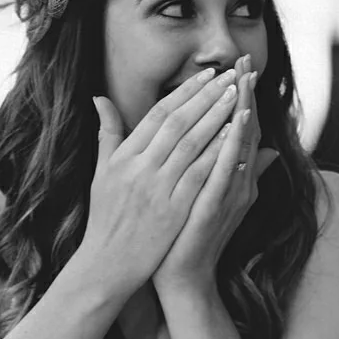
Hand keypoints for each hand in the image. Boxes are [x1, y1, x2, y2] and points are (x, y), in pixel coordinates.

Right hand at [81, 68, 236, 292]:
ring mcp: (157, 188)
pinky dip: (216, 153)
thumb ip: (107, 134)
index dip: (185, 92)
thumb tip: (100, 98)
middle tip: (232, 76)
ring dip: (216, 117)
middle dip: (206, 96)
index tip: (208, 75)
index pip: (159, 115)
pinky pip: (199, 174)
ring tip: (238, 96)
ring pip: (191, 144)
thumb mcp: (101, 173)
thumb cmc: (107, 217)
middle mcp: (139, 168)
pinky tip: (233, 136)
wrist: (109, 263)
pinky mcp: (173, 209)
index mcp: (124, 157)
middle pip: (178, 123)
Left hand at [152, 55, 279, 290]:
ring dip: (243, 111)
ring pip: (240, 146)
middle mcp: (236, 181)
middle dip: (245, 93)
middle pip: (245, 129)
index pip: (239, 126)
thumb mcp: (207, 194)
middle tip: (246, 59)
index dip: (241, 95)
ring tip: (245, 81)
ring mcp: (228, 194)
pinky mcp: (214, 208)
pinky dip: (232, 147)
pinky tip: (235, 124)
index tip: (240, 63)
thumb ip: (227, 169)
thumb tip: (258, 149)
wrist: (179, 276)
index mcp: (230, 174)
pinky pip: (225, 172)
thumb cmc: (187, 235)